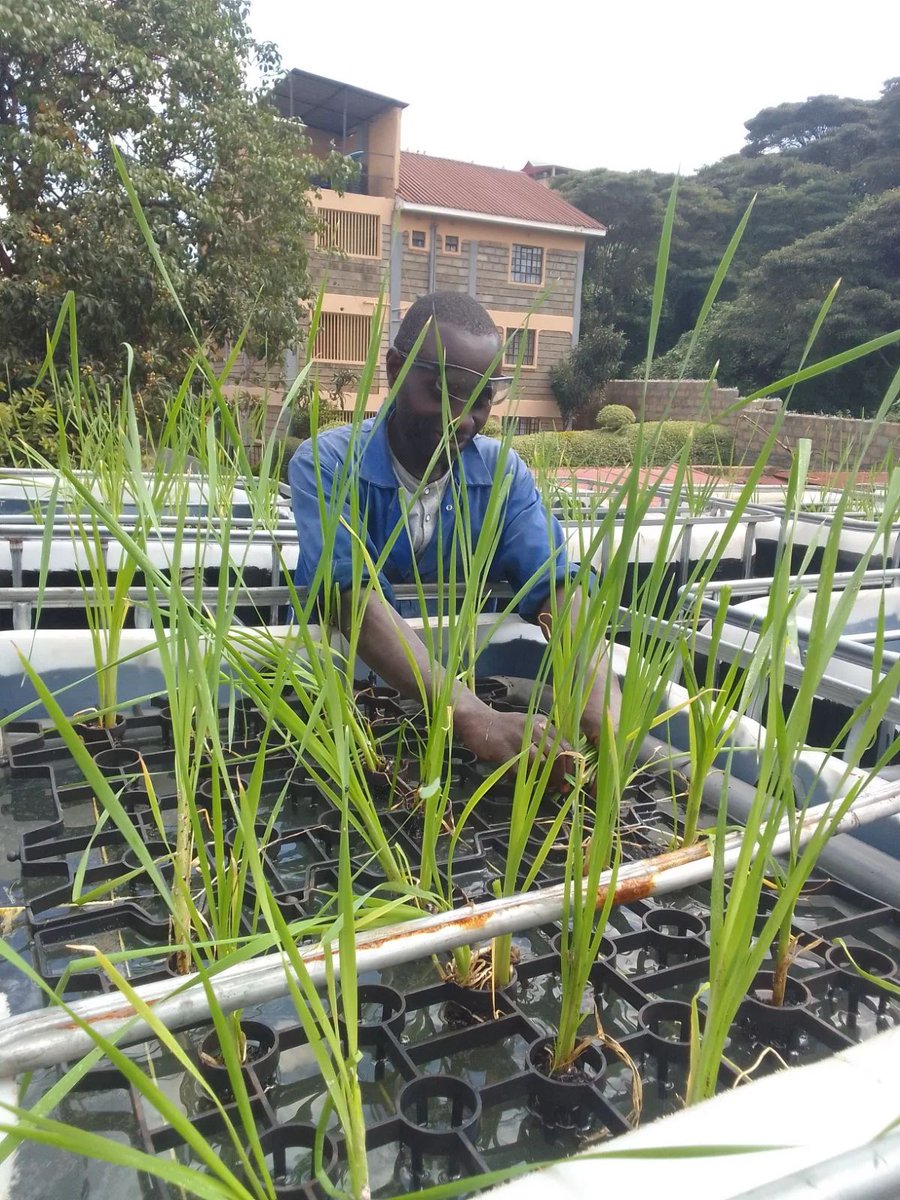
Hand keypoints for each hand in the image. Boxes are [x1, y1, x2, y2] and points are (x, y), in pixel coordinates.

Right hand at [455, 704, 573, 792]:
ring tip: (542, 788)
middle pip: (556, 756)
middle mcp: (533, 729)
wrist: (477, 720)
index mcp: (543, 723)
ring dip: (543, 780)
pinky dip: (521, 780)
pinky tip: (521, 781)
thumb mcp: (529, 726)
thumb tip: (562, 766)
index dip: (570, 765)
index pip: (565, 745)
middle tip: (557, 787)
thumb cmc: (505, 727)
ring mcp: (518, 739)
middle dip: (559, 775)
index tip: (569, 778)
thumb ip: (545, 740)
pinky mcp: (503, 750)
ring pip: (539, 764)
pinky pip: (518, 771)